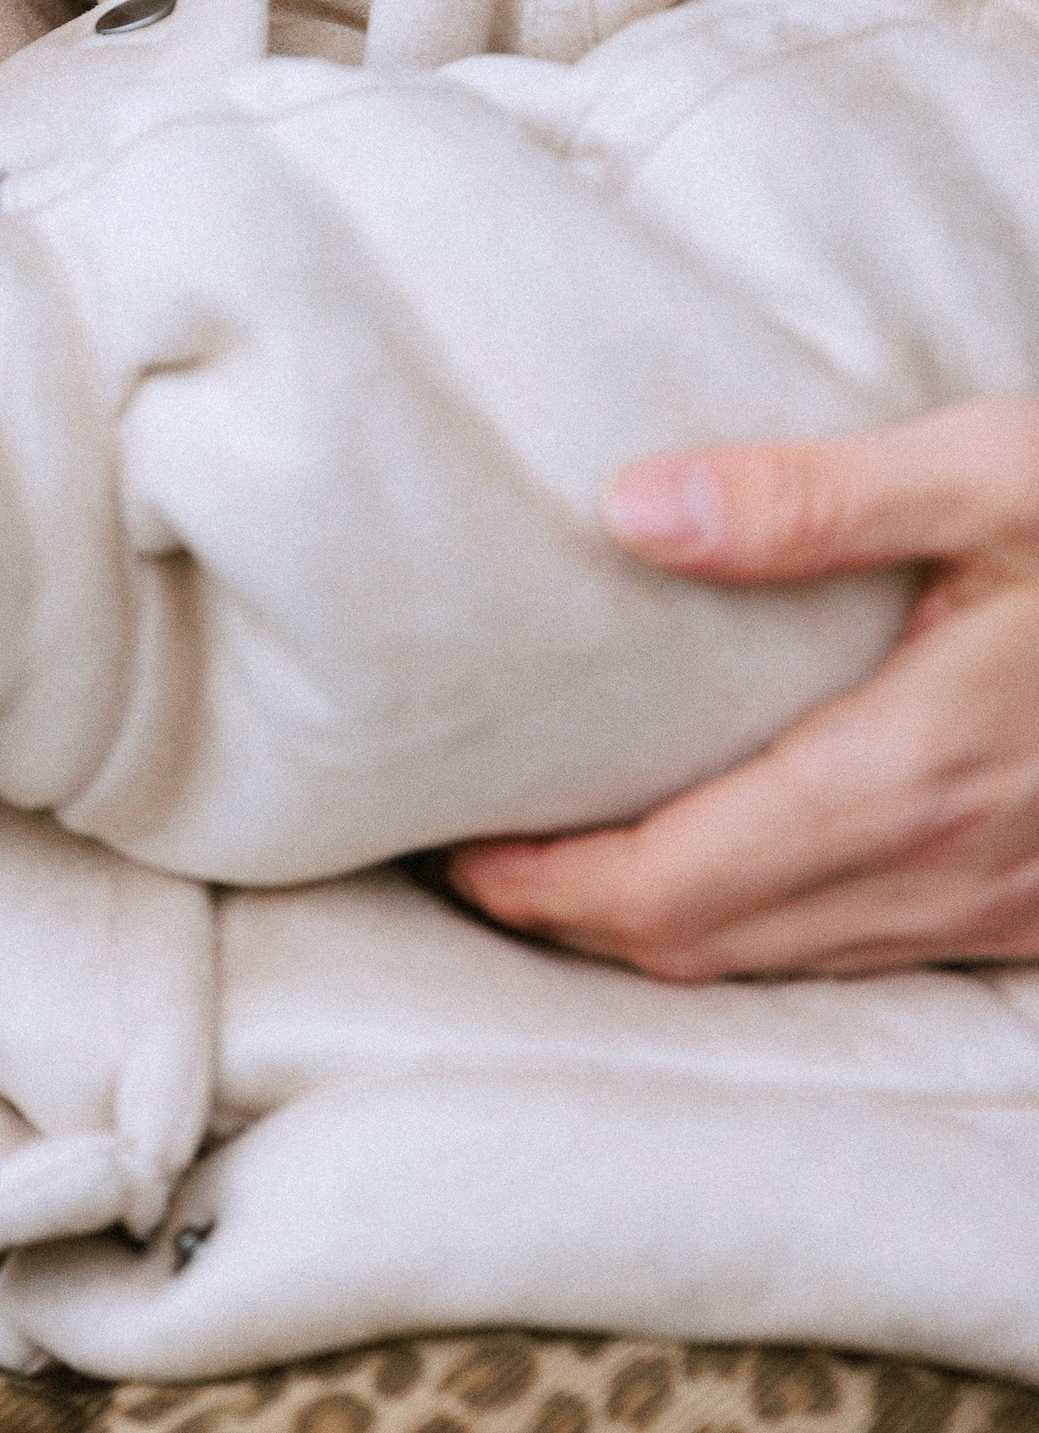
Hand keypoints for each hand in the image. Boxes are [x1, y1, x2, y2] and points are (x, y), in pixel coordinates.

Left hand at [451, 397, 1038, 977]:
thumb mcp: (994, 469)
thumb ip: (809, 500)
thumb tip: (627, 508)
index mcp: (908, 776)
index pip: (670, 887)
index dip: (543, 886)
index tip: (453, 847)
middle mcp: (949, 870)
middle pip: (705, 949)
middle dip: (572, 922)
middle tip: (472, 857)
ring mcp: (1003, 904)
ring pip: (784, 962)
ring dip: (664, 931)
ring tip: (563, 860)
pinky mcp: (1038, 907)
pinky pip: (867, 946)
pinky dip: (764, 924)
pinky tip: (723, 855)